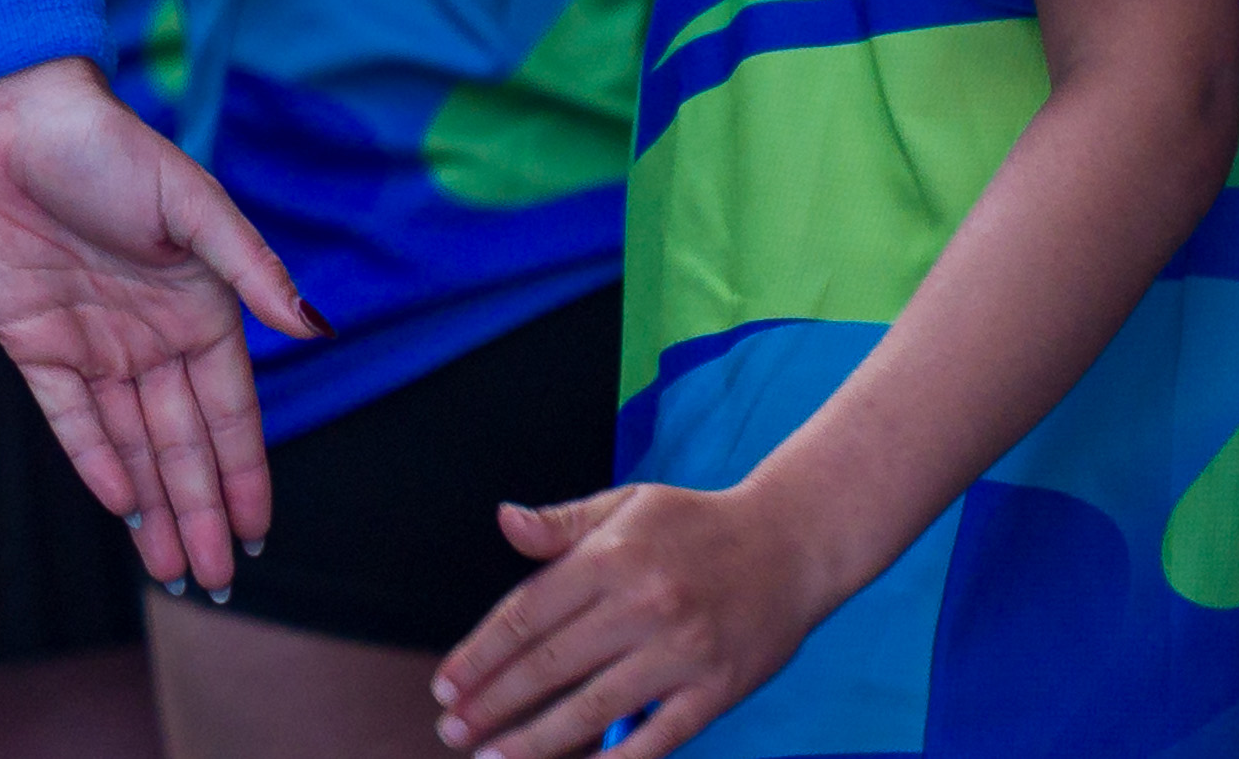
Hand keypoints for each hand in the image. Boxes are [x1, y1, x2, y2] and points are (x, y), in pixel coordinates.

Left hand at [0, 57, 312, 593]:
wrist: (8, 113)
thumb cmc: (108, 145)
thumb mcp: (191, 202)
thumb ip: (251, 268)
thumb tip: (316, 328)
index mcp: (200, 310)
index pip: (229, 412)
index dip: (243, 474)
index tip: (260, 534)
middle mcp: (150, 338)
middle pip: (182, 442)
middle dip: (201, 512)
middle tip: (218, 583)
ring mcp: (93, 342)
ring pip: (131, 441)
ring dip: (153, 503)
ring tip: (176, 570)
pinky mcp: (35, 339)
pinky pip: (69, 414)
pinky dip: (93, 459)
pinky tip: (119, 504)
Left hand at [429, 481, 841, 756]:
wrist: (792, 545)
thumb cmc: (697, 525)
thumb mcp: (625, 505)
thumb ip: (560, 524)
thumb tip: (504, 522)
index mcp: (608, 558)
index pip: (525, 615)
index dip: (480, 655)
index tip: (445, 686)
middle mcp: (641, 606)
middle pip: (549, 666)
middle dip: (493, 703)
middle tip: (452, 732)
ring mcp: (682, 652)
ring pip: (594, 707)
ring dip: (538, 739)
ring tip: (493, 758)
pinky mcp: (719, 689)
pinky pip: (659, 736)